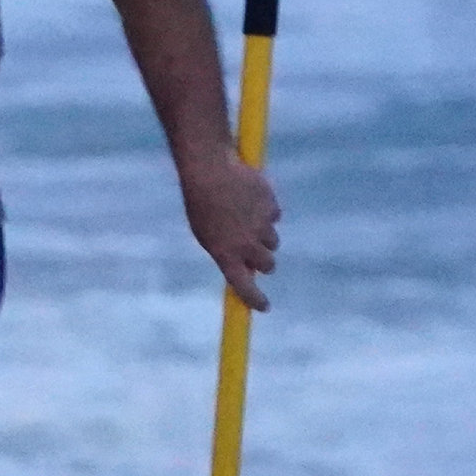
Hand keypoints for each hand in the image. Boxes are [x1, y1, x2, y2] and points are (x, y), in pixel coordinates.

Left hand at [180, 150, 280, 310]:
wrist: (209, 170)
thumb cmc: (201, 203)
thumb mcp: (208, 234)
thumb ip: (226, 252)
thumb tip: (247, 269)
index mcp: (225, 255)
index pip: (244, 288)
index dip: (255, 299)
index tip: (263, 306)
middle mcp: (246, 245)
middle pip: (268, 265)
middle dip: (264, 261)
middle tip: (255, 250)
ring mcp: (260, 227)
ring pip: (273, 241)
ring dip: (264, 234)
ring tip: (245, 215)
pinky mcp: (271, 208)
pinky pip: (274, 216)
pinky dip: (266, 210)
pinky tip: (249, 197)